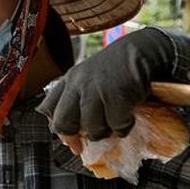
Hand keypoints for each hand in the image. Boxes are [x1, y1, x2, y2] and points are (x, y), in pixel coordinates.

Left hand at [36, 28, 172, 139]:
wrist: (142, 50)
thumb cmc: (116, 69)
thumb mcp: (88, 78)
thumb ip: (76, 100)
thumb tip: (71, 138)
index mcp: (69, 80)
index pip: (47, 109)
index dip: (57, 127)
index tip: (70, 138)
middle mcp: (78, 84)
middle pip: (63, 123)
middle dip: (75, 136)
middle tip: (91, 135)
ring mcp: (96, 90)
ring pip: (92, 128)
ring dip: (105, 132)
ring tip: (114, 122)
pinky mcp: (117, 96)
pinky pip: (116, 126)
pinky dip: (123, 127)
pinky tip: (128, 117)